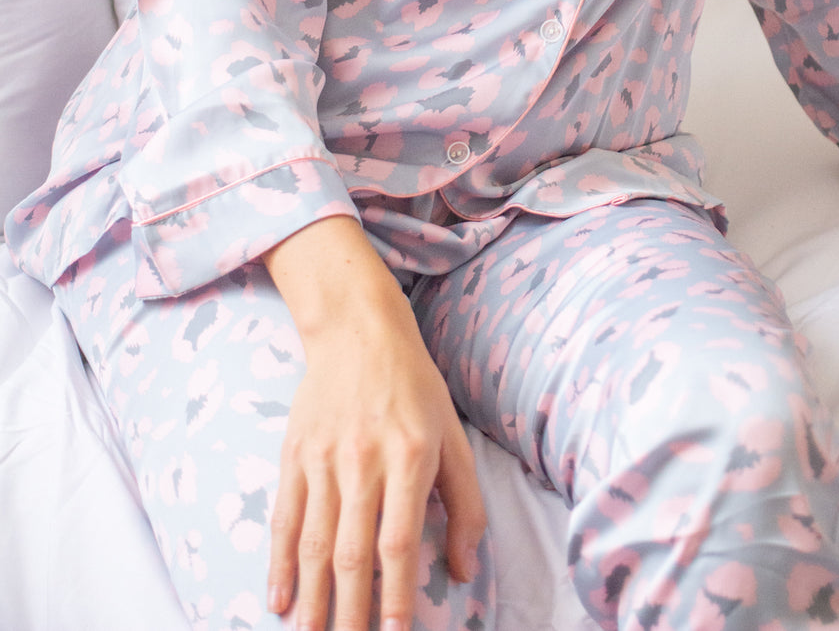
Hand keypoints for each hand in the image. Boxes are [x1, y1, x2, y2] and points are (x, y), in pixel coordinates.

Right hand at [263, 218, 485, 630]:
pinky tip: (280, 599)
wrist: (358, 329)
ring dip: (313, 599)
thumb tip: (463, 570)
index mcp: (410, 457)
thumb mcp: (453, 436)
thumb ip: (465, 504)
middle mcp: (364, 461)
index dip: (395, 595)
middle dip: (350, 612)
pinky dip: (280, 562)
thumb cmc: (415, 386)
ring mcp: (324, 458)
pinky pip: (285, 516)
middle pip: (352, 552)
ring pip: (314, 542)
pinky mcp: (295, 453)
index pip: (399, 542)